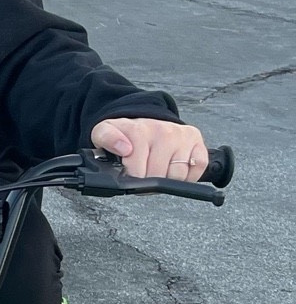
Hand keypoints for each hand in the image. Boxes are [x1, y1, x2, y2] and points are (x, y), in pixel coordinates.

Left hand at [91, 117, 207, 180]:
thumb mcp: (104, 132)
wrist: (143, 124)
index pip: (139, 170)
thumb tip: (124, 148)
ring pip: (178, 175)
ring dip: (167, 178)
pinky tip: (173, 168)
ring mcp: (182, 136)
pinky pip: (198, 167)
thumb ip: (106, 138)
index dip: (133, 177)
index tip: (130, 173)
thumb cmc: (125, 134)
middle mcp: (164, 131)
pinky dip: (188, 175)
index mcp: (141, 130)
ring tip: (157, 169)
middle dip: (148, 180)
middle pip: (158, 175)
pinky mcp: (197, 142)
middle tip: (143, 172)